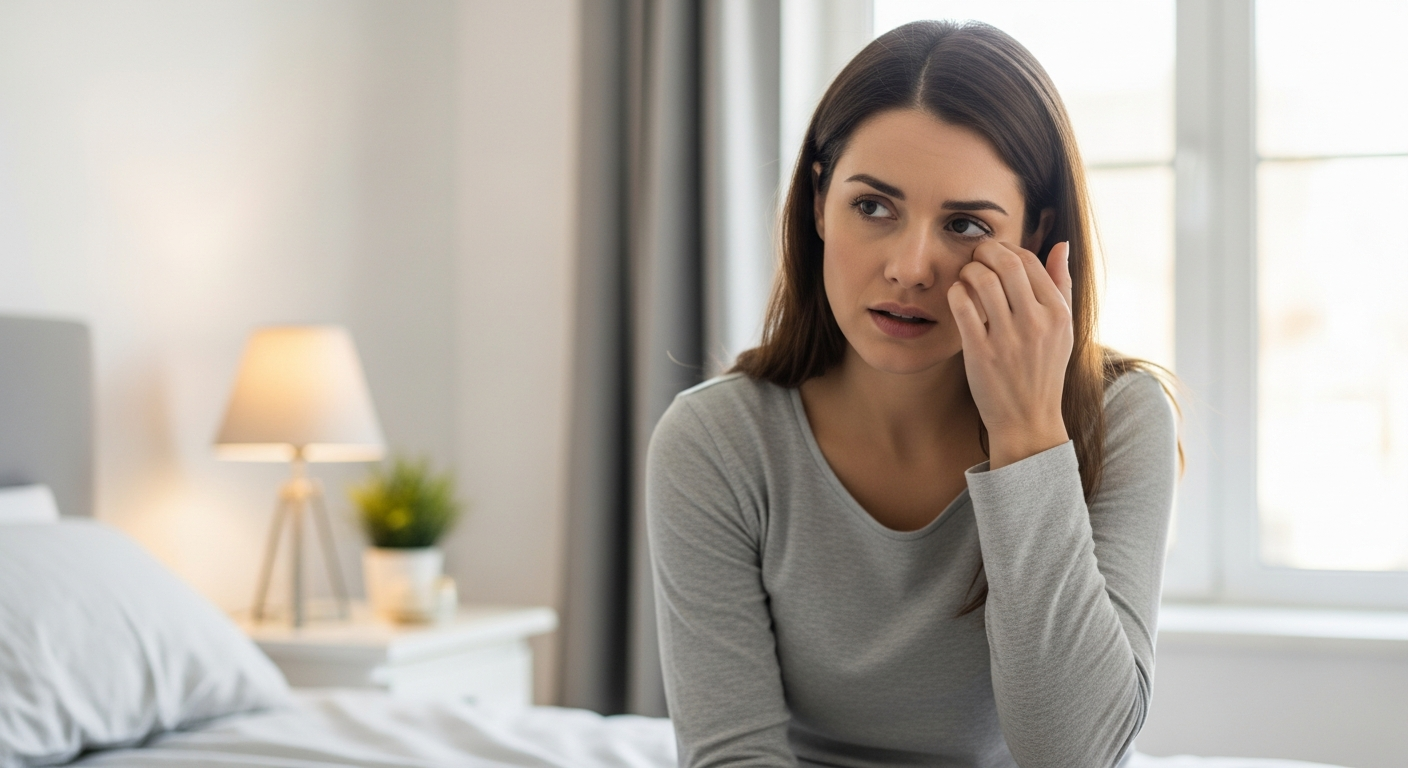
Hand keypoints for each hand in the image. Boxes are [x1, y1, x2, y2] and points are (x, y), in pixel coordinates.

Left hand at [946, 240, 1073, 467]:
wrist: (1027, 419)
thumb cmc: (1043, 371)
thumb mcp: (1064, 329)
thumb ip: (1062, 285)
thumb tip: (1061, 246)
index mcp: (1057, 313)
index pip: (1029, 261)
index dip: (1006, 248)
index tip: (993, 254)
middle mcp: (1036, 323)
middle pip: (1006, 263)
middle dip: (984, 251)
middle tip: (975, 257)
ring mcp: (1008, 338)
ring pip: (981, 280)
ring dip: (967, 270)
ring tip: (965, 278)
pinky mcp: (981, 352)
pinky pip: (962, 306)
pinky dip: (956, 292)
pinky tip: (957, 296)